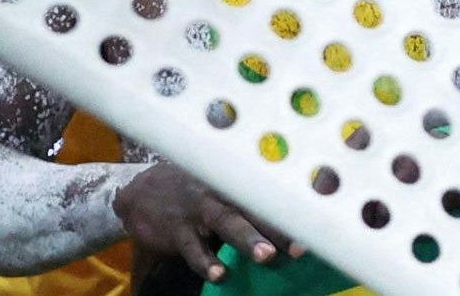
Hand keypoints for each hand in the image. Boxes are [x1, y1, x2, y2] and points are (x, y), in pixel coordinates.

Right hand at [112, 162, 291, 280]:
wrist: (140, 192)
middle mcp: (222, 193)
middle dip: (279, 227)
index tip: (320, 223)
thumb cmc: (194, 192)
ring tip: (266, 257)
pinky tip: (218, 275)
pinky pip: (192, 247)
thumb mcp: (220, 187)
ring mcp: (198, 209)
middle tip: (302, 245)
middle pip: (256, 208)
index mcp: (237, 184)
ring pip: (227, 223)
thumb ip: (250, 201)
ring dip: (248, 239)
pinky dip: (205, 260)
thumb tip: (292, 225)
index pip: (271, 194)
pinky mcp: (176, 229)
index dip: (294, 208)